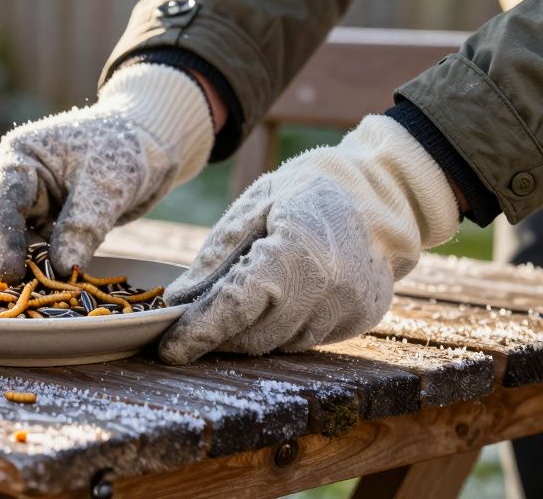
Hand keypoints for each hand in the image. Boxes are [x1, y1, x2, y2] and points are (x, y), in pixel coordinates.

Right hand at [0, 64, 213, 282]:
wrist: (149, 142)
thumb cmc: (126, 149)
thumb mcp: (108, 185)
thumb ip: (83, 225)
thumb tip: (62, 269)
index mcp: (20, 156)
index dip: (0, 240)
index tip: (10, 275)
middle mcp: (12, 177)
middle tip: (8, 294)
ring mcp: (25, 200)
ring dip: (8, 265)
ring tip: (24, 297)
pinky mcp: (40, 220)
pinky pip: (26, 246)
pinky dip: (31, 267)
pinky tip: (40, 290)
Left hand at [159, 115, 460, 364]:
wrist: (376, 195)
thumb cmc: (302, 194)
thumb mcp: (250, 209)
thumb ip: (215, 258)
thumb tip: (177, 301)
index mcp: (295, 252)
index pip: (236, 307)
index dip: (199, 332)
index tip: (168, 349)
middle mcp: (329, 288)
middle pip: (255, 335)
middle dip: (218, 337)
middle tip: (191, 328)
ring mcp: (351, 308)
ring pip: (280, 344)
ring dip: (248, 335)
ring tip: (231, 313)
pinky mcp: (362, 319)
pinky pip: (307, 340)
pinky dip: (280, 330)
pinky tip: (273, 307)